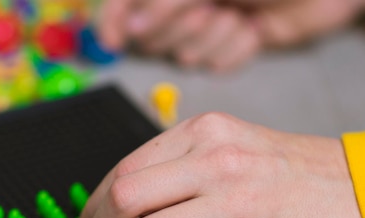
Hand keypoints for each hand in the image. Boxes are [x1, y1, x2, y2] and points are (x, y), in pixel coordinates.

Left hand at [79, 113, 364, 217]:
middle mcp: (214, 161)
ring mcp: (234, 204)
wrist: (353, 191)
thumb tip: (121, 196)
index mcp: (202, 132)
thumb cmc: (285, 170)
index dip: (96, 203)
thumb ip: (178, 161)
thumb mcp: (229, 143)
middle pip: (125, 198)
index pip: (124, 168)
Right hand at [96, 0, 364, 70]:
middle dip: (183, 24)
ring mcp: (210, 21)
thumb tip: (130, 26)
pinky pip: (214, 63)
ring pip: (185, 53)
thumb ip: (167, 1)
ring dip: (216, 35)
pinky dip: (235, 48)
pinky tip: (253, 27)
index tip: (110, 40)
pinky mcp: (231, 44)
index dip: (114, 18)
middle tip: (213, 6)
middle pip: (152, 32)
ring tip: (242, 11)